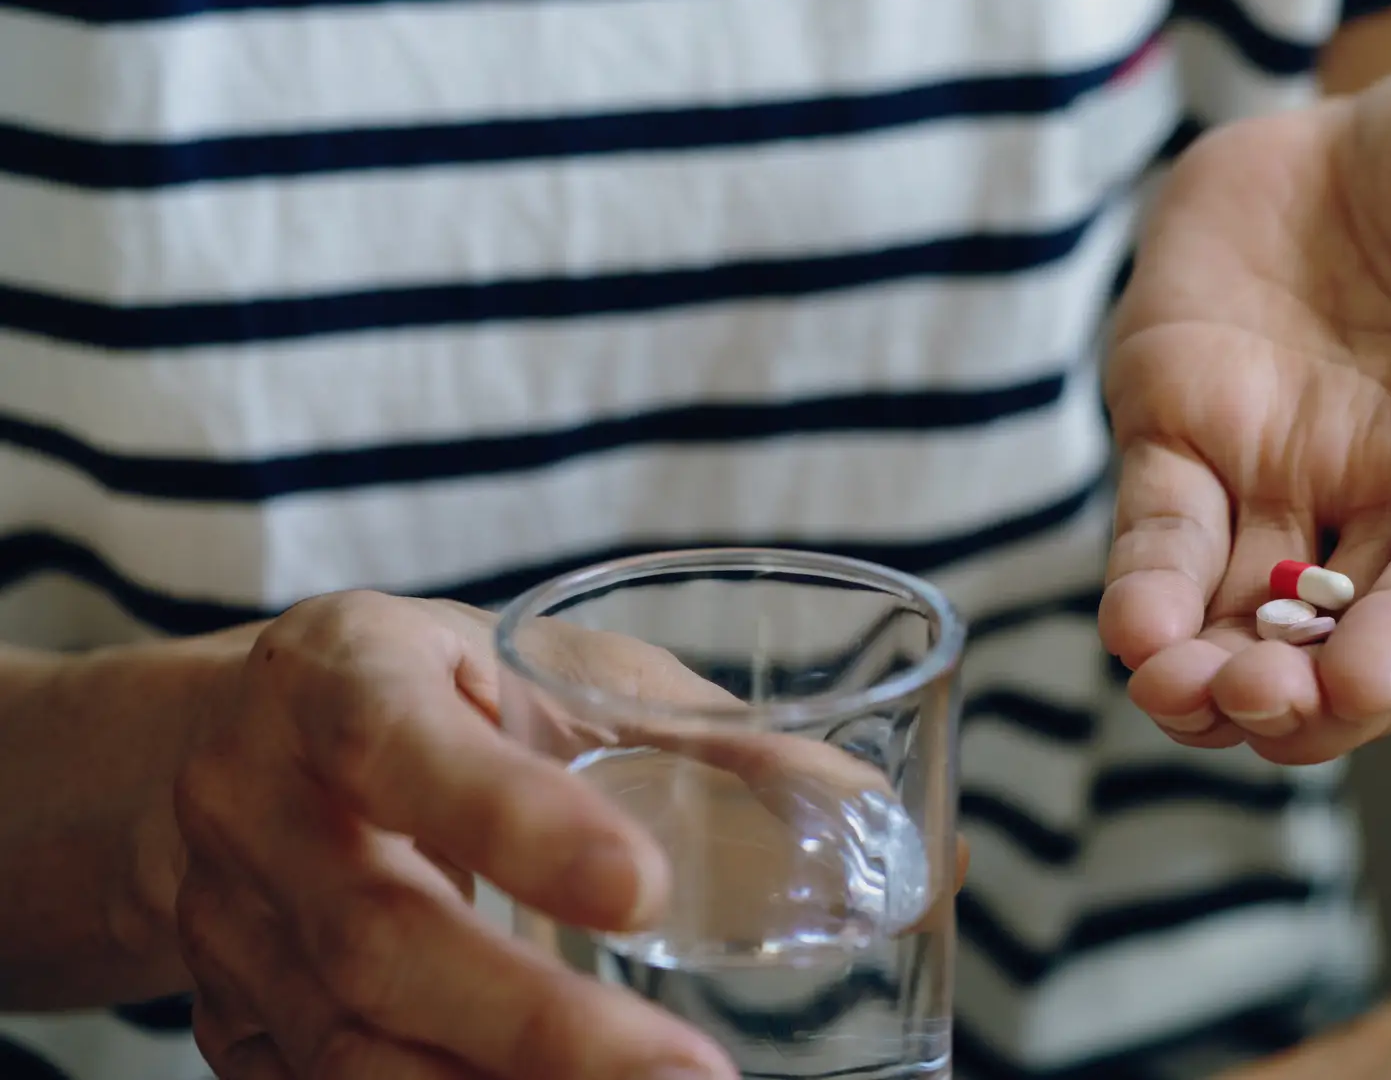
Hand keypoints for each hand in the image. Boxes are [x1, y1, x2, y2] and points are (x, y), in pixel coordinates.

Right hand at [172, 592, 734, 1079]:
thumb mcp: (537, 662)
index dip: (510, 822)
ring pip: (345, 1049)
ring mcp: (228, 930)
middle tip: (689, 1075)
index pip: (397, 744)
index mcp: (333, 680)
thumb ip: (684, 725)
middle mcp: (256, 808)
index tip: (642, 890)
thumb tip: (852, 796)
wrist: (238, 744)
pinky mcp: (233, 1024)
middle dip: (536, 1025)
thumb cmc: (434, 688)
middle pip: (377, 938)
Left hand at [1100, 53, 1390, 763]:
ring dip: (1207, 671)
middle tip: (1258, 702)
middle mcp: (1388, 496)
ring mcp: (1280, 475)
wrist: (1363, 115)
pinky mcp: (1184, 431)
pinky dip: (1144, 589)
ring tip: (1174, 694)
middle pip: (1346, 630)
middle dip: (1301, 687)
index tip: (1364, 683)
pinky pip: (1160, 532)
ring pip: (1241, 610)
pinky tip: (1132, 634)